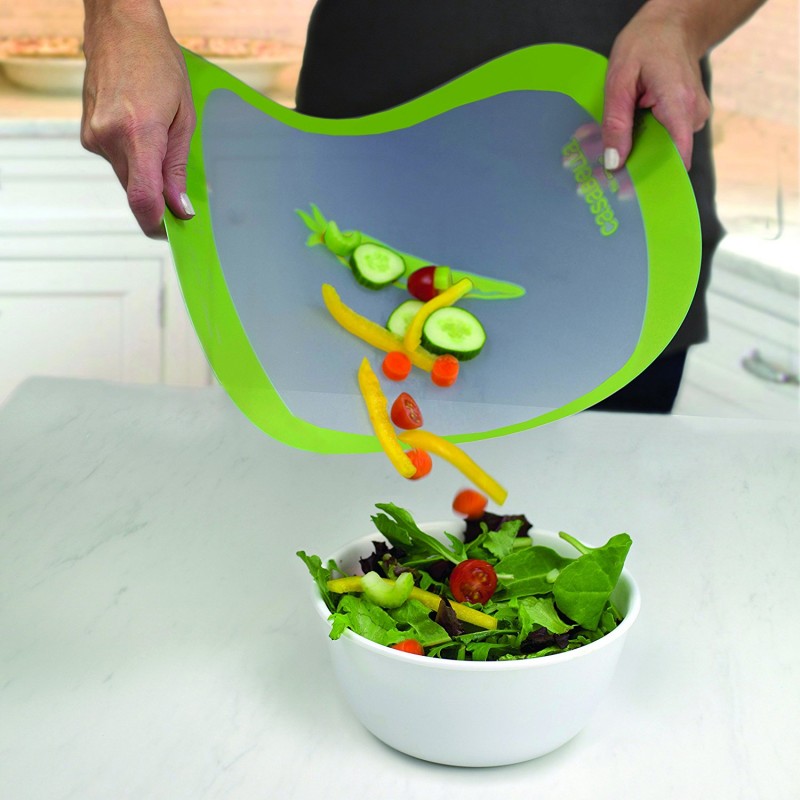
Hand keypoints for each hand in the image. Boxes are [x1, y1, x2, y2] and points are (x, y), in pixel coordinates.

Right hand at [81, 3, 195, 236]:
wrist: (120, 27)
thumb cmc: (158, 63)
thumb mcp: (183, 117)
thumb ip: (178, 168)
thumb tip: (179, 208)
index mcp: (138, 134)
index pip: (142, 200)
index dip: (159, 225)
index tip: (175, 232)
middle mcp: (109, 139)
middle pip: (135, 194)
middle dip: (158, 201)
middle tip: (180, 195)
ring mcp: (94, 137)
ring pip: (126, 180)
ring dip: (146, 177)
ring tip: (160, 145)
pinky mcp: (87, 136)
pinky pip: (116, 163)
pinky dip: (133, 160)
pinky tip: (141, 133)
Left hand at [601, 5, 709, 170]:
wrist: (674, 24)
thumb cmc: (648, 43)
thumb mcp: (620, 79)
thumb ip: (616, 123)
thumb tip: (614, 162)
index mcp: (679, 105)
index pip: (674, 158)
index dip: (650, 178)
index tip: (625, 192)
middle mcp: (692, 115)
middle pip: (663, 157)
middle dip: (631, 167)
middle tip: (596, 177)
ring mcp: (691, 118)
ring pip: (660, 149)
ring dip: (632, 152)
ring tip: (601, 150)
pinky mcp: (684, 119)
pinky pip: (661, 138)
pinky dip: (639, 139)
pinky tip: (617, 135)